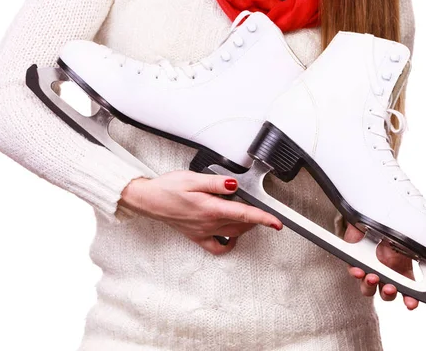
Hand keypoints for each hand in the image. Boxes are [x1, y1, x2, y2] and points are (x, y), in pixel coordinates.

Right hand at [119, 170, 282, 254]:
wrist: (148, 200)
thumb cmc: (167, 187)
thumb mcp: (192, 179)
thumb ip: (216, 183)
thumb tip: (235, 185)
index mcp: (210, 209)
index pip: (244, 215)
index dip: (263, 218)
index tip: (277, 223)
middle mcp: (208, 223)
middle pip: (241, 225)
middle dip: (255, 219)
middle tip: (261, 208)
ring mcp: (203, 232)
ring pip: (233, 234)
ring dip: (244, 227)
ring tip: (247, 215)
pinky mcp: (196, 236)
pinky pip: (216, 247)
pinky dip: (228, 243)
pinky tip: (231, 235)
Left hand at [344, 223, 418, 309]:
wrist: (367, 211)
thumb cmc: (391, 221)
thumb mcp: (408, 220)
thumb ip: (422, 219)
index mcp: (404, 268)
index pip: (410, 289)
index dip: (411, 299)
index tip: (412, 303)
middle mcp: (387, 272)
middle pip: (388, 292)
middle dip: (389, 293)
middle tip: (390, 288)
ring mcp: (370, 267)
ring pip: (369, 287)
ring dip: (370, 286)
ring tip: (372, 277)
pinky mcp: (354, 259)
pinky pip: (354, 271)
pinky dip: (355, 272)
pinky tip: (357, 269)